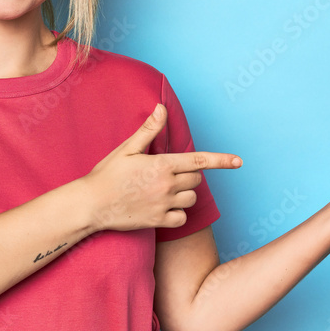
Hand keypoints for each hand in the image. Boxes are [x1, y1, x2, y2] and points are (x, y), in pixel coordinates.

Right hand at [82, 104, 241, 231]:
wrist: (90, 204)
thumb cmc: (107, 174)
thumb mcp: (127, 149)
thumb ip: (149, 130)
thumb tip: (161, 108)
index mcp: (162, 164)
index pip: (199, 161)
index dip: (222, 160)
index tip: (239, 161)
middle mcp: (167, 185)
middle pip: (196, 180)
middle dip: (188, 175)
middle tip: (166, 174)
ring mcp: (164, 205)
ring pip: (192, 199)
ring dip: (184, 194)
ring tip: (164, 191)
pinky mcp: (158, 221)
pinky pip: (182, 218)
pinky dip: (177, 214)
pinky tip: (161, 208)